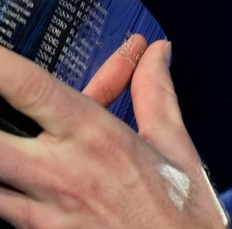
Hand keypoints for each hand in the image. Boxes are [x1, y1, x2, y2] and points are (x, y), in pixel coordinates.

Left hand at [0, 41, 226, 227]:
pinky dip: (3, 196)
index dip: (0, 67)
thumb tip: (155, 53)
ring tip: (5, 142)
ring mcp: (43, 213)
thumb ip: (154, 92)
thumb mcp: (173, 143)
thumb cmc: (180, 212)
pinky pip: (4, 215)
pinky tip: (11, 183)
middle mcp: (61, 172)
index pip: (32, 90)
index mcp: (96, 137)